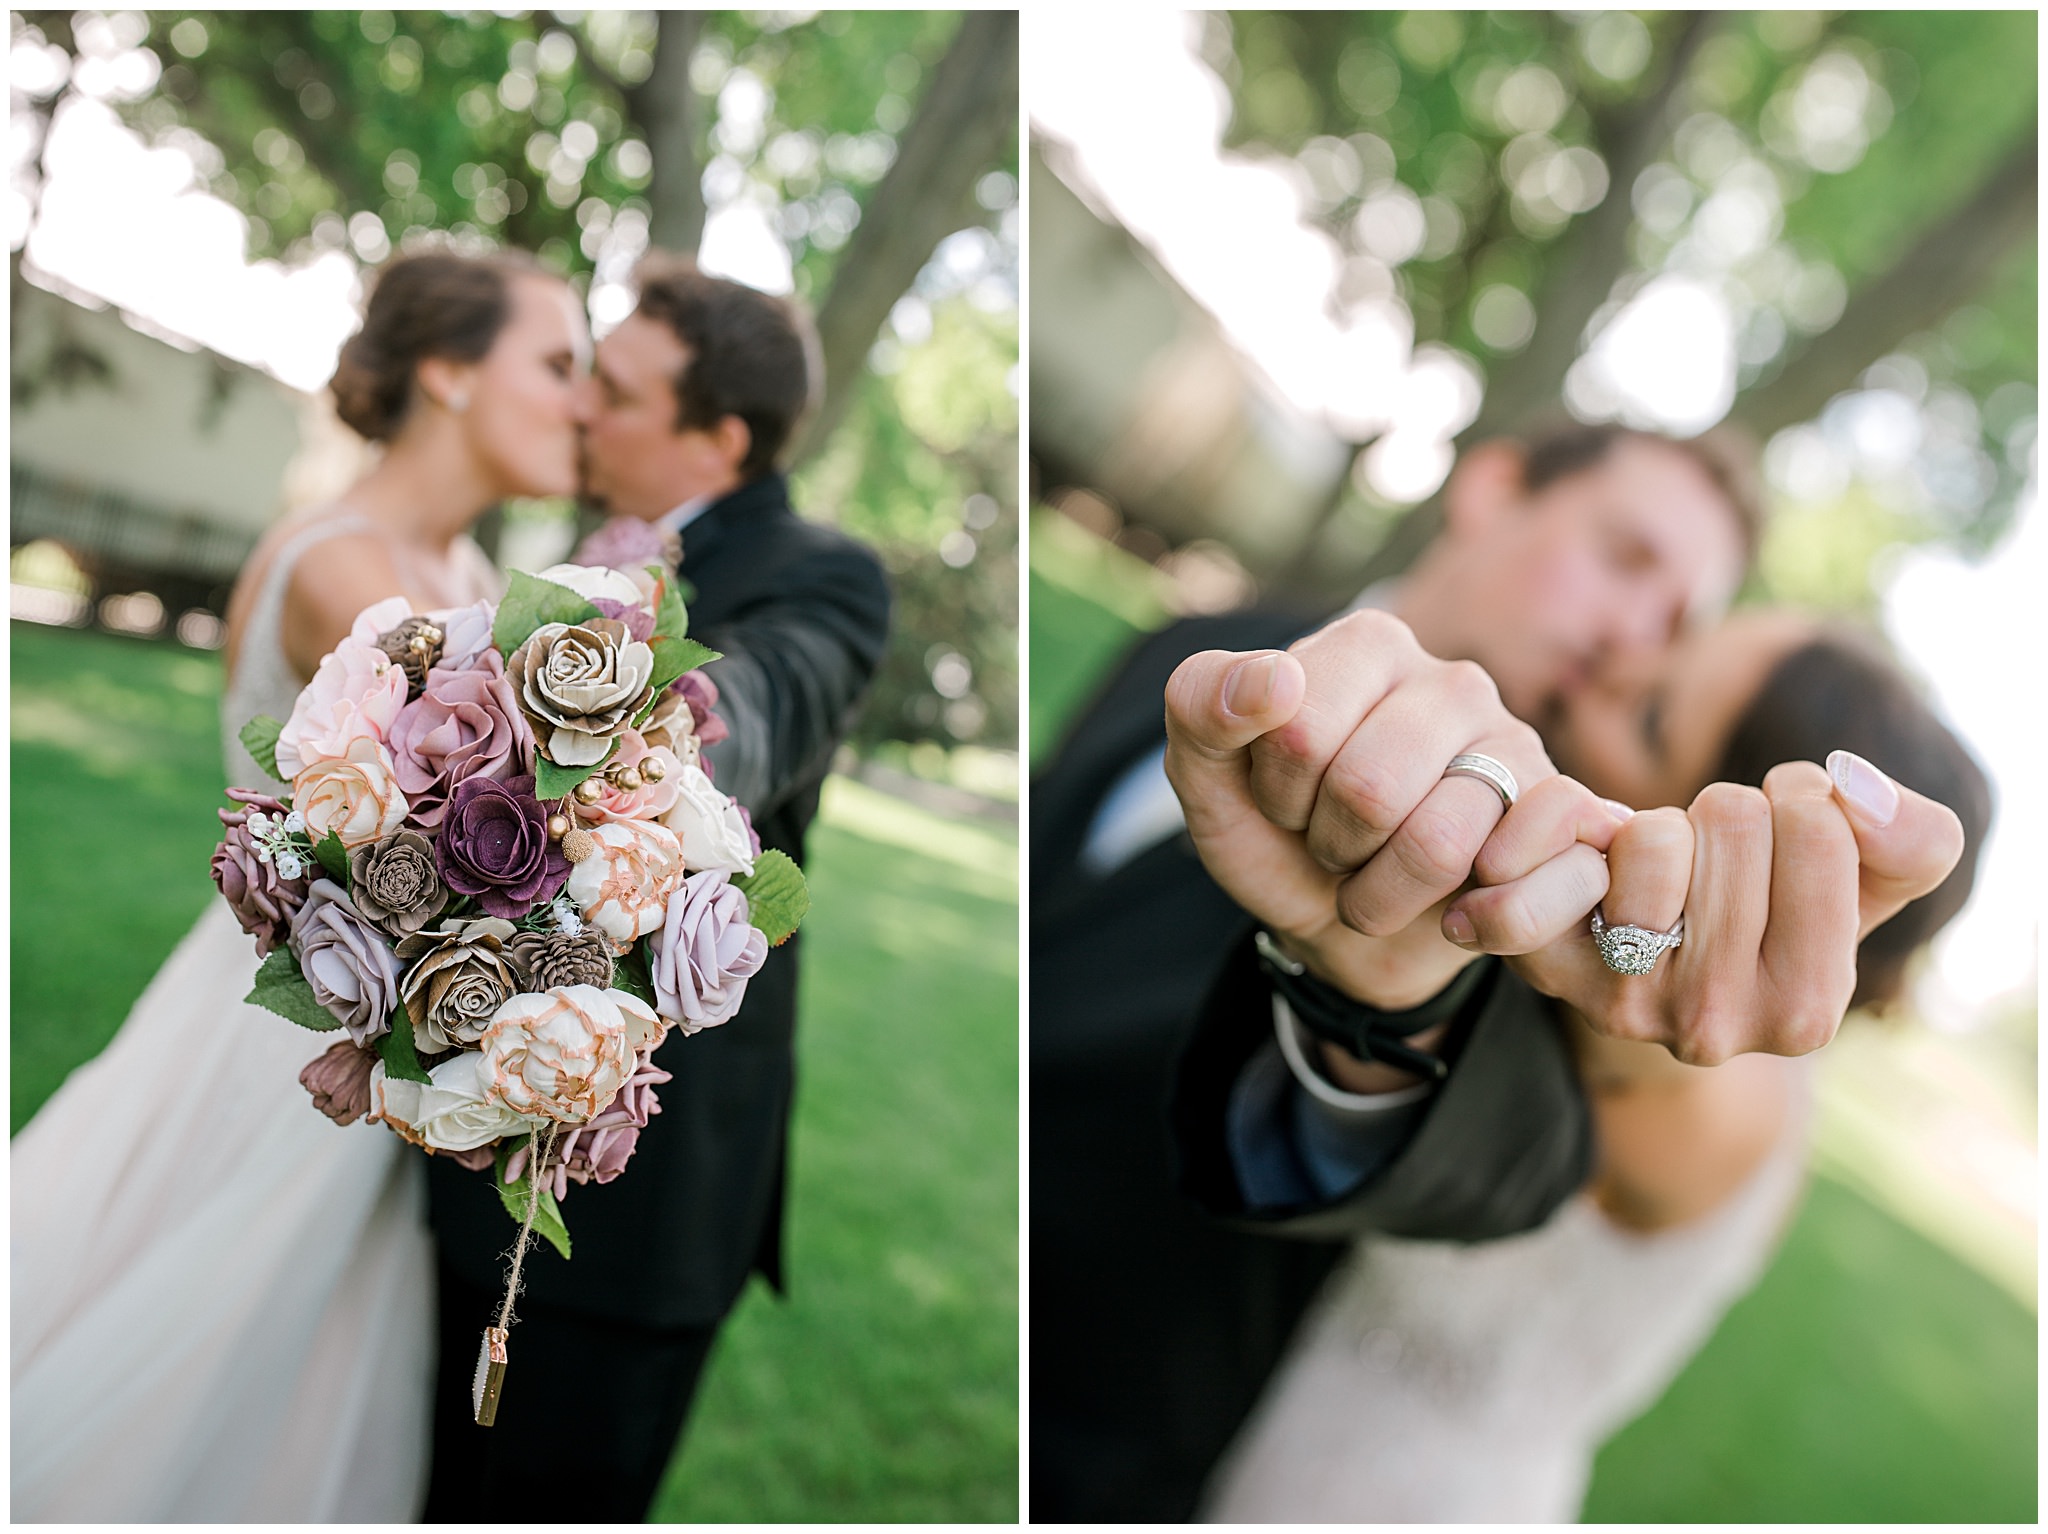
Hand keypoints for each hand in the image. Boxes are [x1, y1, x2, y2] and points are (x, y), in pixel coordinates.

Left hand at [1163, 609, 1587, 1008]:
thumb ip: (1202, 704)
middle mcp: (1455, 681)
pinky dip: (1467, 921)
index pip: (1301, 727)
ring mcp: (1517, 748)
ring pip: (1440, 844)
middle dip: (1330, 842)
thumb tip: (1273, 680)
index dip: (1277, 788)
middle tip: (1332, 838)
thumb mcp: (1207, 775)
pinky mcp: (1564, 821)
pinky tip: (1452, 909)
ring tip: (1376, 870)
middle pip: (1370, 789)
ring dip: (1381, 894)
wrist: (1338, 928)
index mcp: (1369, 644)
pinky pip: (1523, 878)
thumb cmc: (1276, 834)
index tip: (1283, 791)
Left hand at [1445, 752, 1965, 1063]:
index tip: (1786, 837)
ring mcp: (1623, 1000)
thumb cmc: (1772, 912)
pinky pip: (1544, 863)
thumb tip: (1854, 789)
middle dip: (1726, 814)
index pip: (1815, 826)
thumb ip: (1912, 841)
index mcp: (1807, 1009)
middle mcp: (1714, 1024)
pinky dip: (1556, 827)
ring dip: (1656, 825)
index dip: (1800, 799)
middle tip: (1718, 860)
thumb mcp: (1868, 884)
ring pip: (1648, 835)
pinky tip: (1582, 850)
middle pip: (1731, 819)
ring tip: (1664, 869)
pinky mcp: (1546, 966)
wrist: (1654, 973)